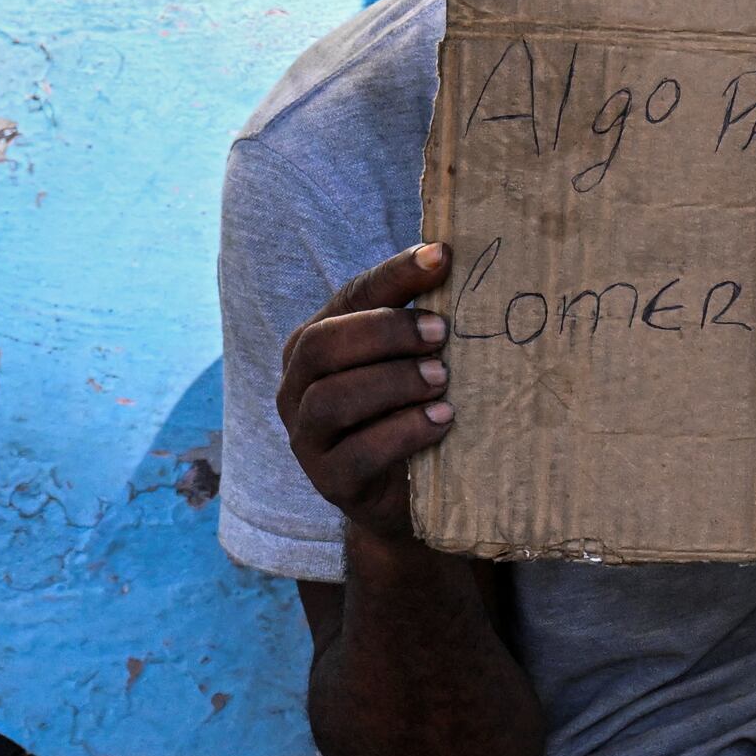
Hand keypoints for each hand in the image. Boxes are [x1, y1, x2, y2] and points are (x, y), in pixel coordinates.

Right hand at [278, 244, 454, 541]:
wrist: (405, 499)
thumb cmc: (409, 412)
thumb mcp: (411, 362)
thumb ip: (421, 321)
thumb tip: (457, 261)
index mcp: (315, 343)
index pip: (350, 297)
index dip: (394, 275)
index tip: (441, 257)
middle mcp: (297, 386)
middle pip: (323, 344)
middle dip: (385, 332)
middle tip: (441, 332)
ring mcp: (307, 437)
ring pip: (333, 398)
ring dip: (393, 382)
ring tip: (443, 379)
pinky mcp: (330, 481)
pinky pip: (359, 453)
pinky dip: (404, 432)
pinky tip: (442, 420)